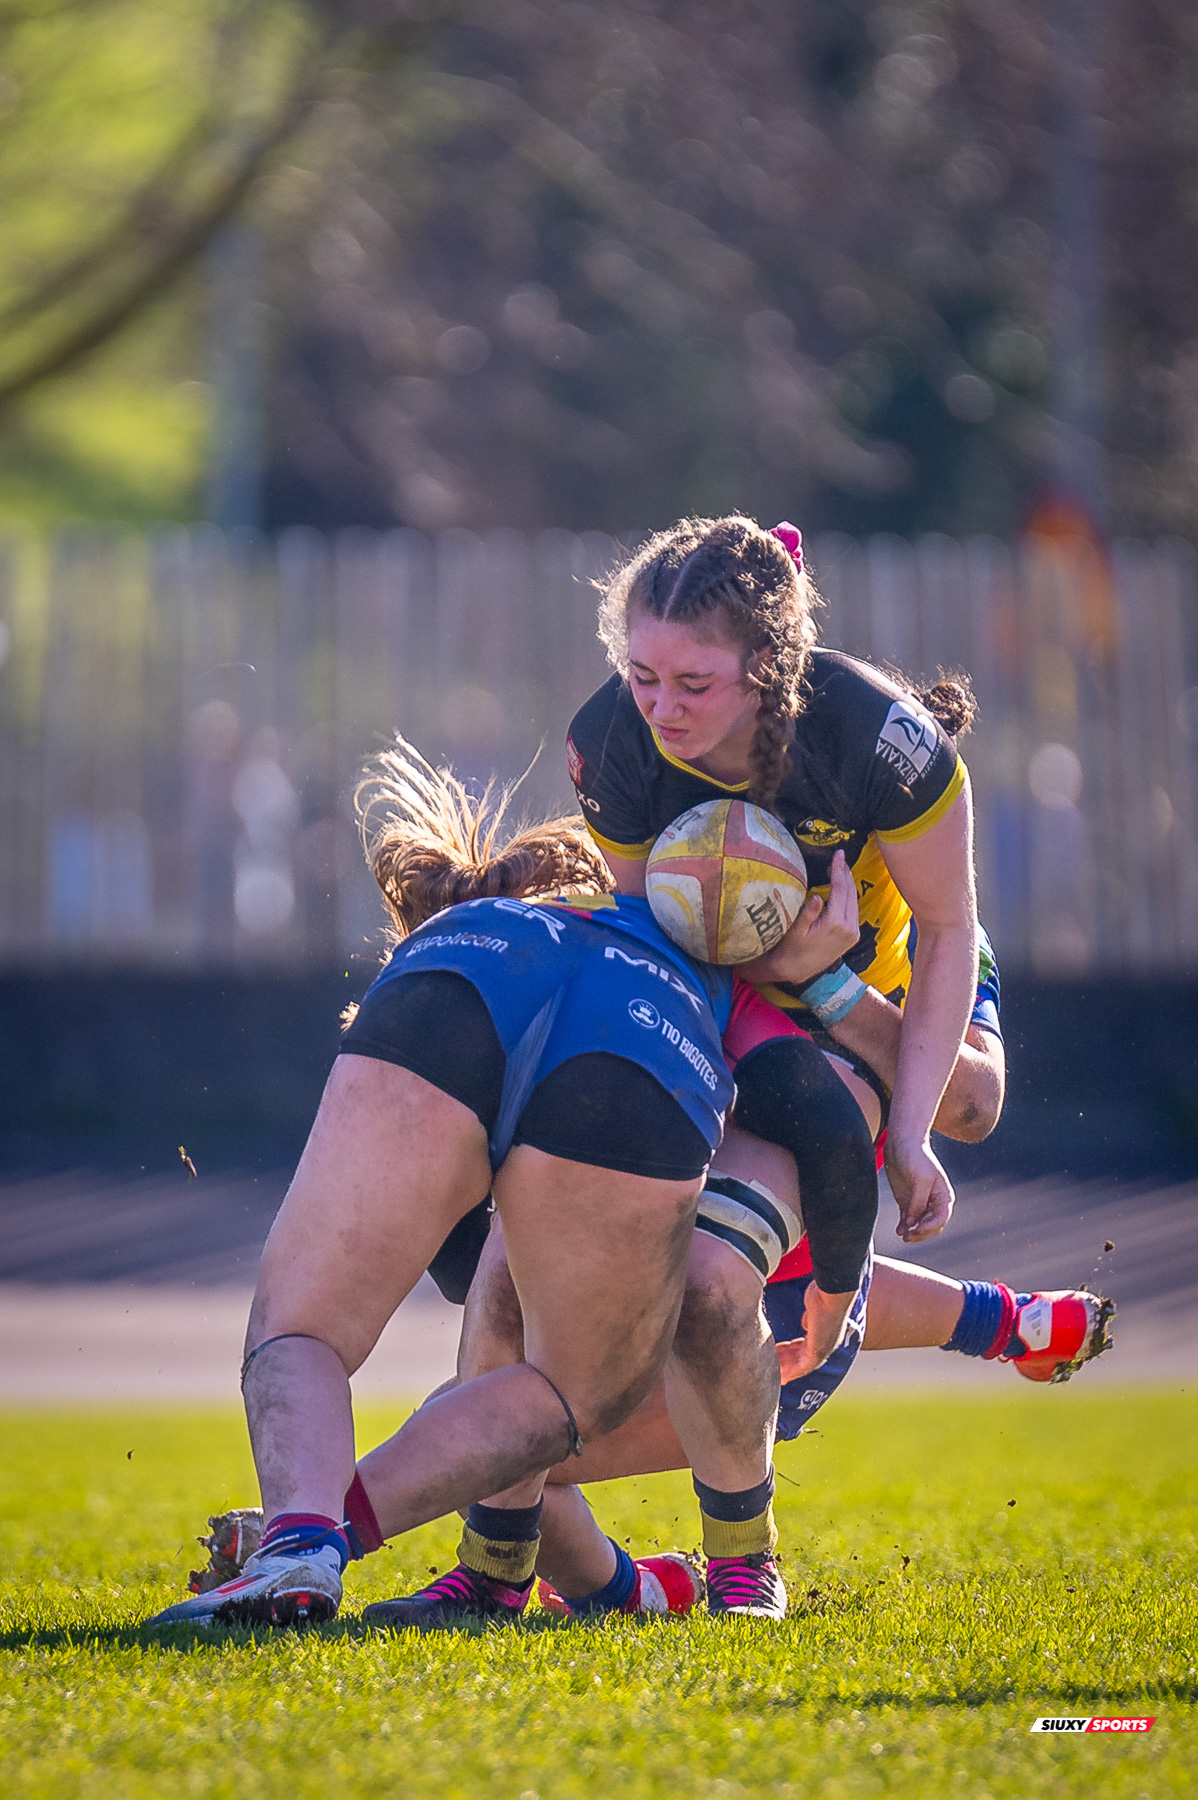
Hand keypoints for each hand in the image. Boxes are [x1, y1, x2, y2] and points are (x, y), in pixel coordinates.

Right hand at [743, 849, 859, 985]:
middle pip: (850, 893)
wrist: (798, 971)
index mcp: (835, 922)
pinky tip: (842, 889)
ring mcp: (853, 932)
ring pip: (854, 901)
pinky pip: (853, 910)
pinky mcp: (852, 936)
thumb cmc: (791, 948)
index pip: (840, 889)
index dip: (839, 869)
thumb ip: (807, 914)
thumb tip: (817, 896)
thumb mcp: (794, 930)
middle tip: (839, 858)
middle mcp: (849, 927)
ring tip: (840, 869)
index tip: (838, 854)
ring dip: (848, 884)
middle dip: (845, 873)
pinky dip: (848, 896)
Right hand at [775, 1283, 855, 1381]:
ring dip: (788, 1370)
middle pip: (803, 1357)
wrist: (832, 1296)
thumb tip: (807, 1322)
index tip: (781, 1353)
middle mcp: (825, 1344)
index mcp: (824, 1333)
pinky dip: (792, 1373)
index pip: (806, 1345)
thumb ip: (809, 1317)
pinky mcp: (818, 1352)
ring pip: (802, 1365)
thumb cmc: (825, 1295)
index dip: (792, 1350)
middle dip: (787, 1361)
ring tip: (775, 1376)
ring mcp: (822, 1349)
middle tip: (773, 1367)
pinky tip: (782, 1378)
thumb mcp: (814, 1307)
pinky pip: (802, 1367)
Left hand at [884, 1133, 954, 1241]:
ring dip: (912, 1232)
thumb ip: (918, 1202)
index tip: (917, 1229)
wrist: (902, 1142)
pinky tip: (899, 1230)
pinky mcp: (907, 1201)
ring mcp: (920, 1202)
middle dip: (921, 1233)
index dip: (930, 1226)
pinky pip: (908, 1219)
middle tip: (908, 1236)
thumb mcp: (920, 1179)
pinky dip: (904, 1226)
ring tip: (903, 1235)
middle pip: (932, 1225)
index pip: (941, 1217)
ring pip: (919, 1224)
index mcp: (943, 1195)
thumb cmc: (916, 1156)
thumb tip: (912, 1223)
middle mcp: (934, 1201)